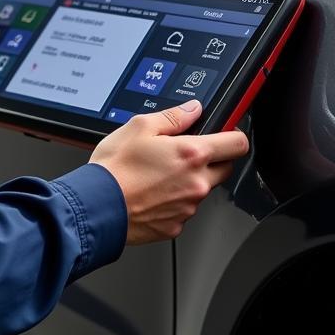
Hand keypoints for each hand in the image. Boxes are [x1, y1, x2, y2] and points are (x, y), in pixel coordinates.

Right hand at [89, 101, 248, 244]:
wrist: (97, 207)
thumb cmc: (114, 169)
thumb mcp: (139, 126)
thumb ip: (173, 116)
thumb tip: (192, 109)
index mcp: (192, 154)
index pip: (237, 144)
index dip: (233, 134)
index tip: (226, 132)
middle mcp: (196, 183)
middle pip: (225, 168)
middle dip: (212, 158)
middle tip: (185, 152)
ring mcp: (188, 207)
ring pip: (202, 189)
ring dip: (189, 180)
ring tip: (158, 173)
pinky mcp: (176, 226)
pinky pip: (184, 209)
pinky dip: (173, 200)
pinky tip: (151, 192)